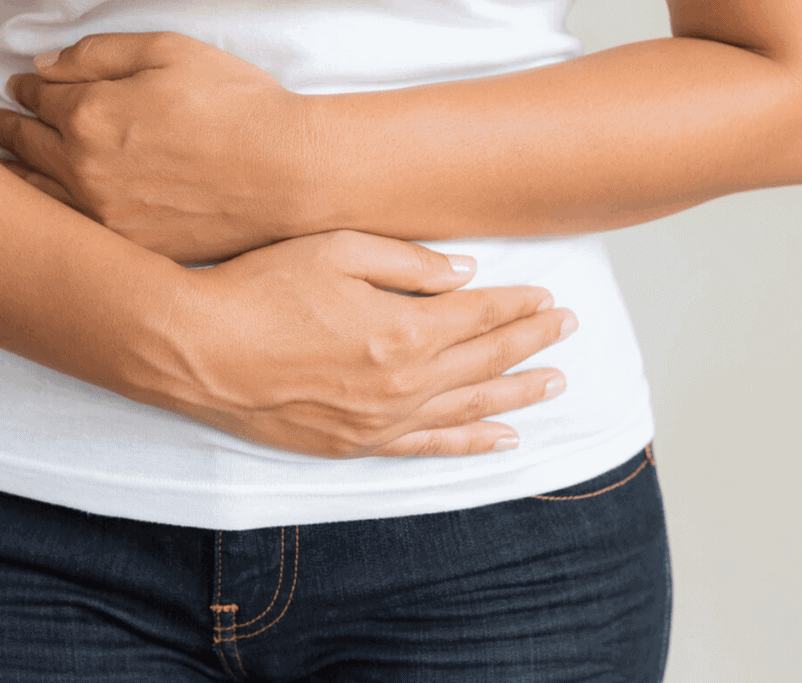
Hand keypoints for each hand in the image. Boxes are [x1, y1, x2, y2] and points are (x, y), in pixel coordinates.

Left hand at [0, 31, 308, 262]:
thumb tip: (48, 67)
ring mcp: (111, 217)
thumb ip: (98, 54)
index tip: (27, 89)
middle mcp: (87, 171)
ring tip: (17, 167)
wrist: (293, 174)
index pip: (38, 97)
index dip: (30, 88)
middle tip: (6, 126)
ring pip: (42, 197)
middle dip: (13, 130)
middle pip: (27, 147)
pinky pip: (80, 232)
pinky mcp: (138, 248)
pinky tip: (60, 208)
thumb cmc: (243, 110)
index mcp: (90, 115)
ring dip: (23, 177)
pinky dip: (60, 216)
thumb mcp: (171, 51)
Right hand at [159, 230, 576, 457]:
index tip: (549, 299)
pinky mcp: (356, 444)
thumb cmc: (260, 288)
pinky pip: (430, 448)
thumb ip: (409, 263)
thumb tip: (466, 273)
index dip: (520, 306)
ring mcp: (382, 419)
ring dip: (518, 394)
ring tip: (555, 383)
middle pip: (487, 360)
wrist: (195, 349)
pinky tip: (504, 439)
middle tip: (568, 330)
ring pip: (470, 407)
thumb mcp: (336, 249)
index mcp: (405, 328)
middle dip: (532, 342)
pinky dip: (471, 443)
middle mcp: (405, 381)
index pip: (482, 315)